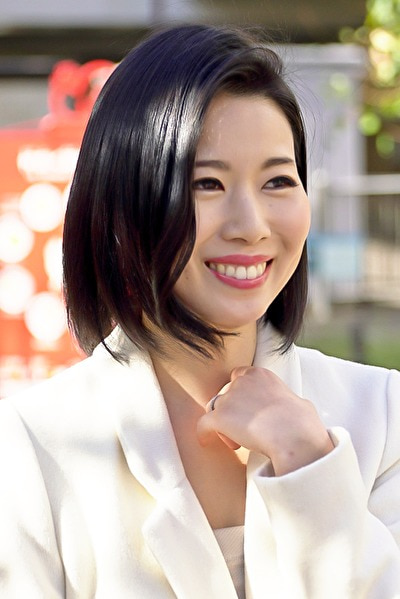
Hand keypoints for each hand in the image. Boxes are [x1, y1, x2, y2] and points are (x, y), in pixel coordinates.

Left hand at [197, 366, 333, 475]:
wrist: (294, 435)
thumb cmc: (302, 423)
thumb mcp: (300, 403)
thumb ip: (290, 402)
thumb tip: (300, 409)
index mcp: (261, 375)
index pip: (239, 376)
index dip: (240, 393)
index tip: (246, 408)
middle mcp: (241, 382)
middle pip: (226, 394)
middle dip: (232, 410)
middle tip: (244, 428)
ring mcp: (229, 398)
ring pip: (215, 410)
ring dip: (222, 424)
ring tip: (235, 440)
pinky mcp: (219, 417)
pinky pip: (203, 424)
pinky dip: (204, 433)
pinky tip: (206, 441)